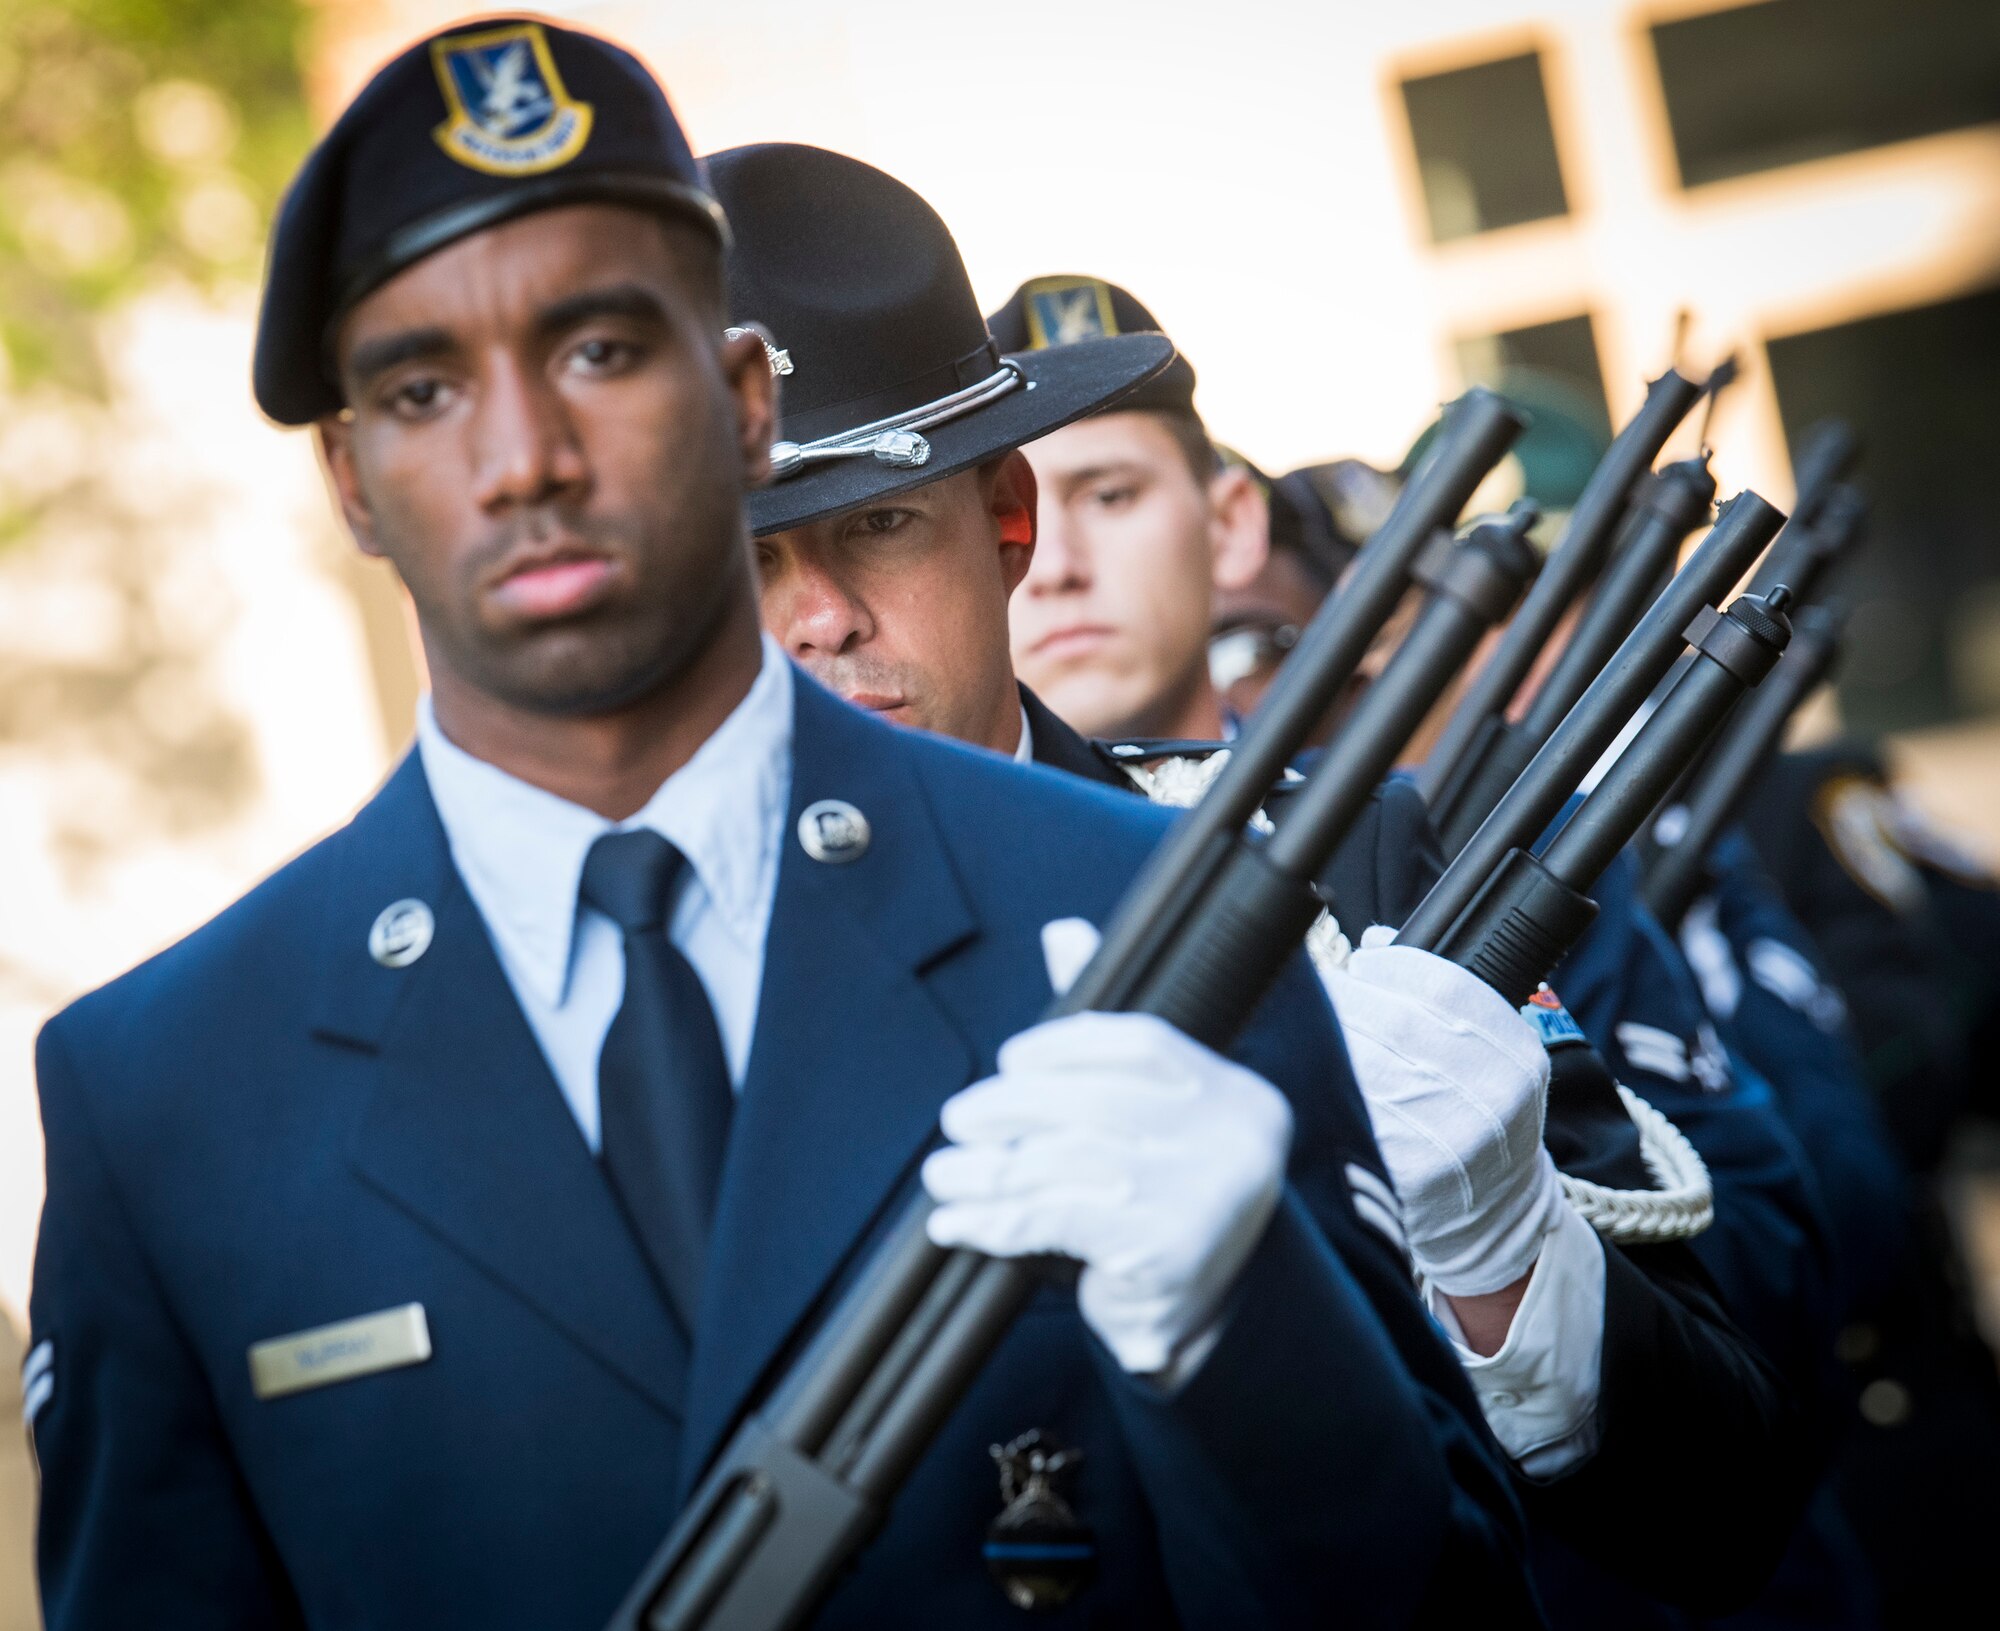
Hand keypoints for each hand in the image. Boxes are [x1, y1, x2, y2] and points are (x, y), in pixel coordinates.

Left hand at [923, 1010, 1292, 1375]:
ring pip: (1066, 1162)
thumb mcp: (1149, 1114)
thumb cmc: (1161, 1203)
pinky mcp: (1162, 1253)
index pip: (1143, 1045)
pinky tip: (959, 1224)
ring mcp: (1203, 1199)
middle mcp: (1233, 1140)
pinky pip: (1055, 1218)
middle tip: (959, 1121)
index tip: (1011, 1060)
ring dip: (987, 1171)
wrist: (1200, 1326)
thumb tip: (1062, 933)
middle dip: (1011, 1107)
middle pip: (1096, 1101)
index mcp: (1235, 1096)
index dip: (1064, 1045)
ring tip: (945, 1177)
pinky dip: (994, 1219)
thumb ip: (1106, 1036)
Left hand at [1321, 927, 1563, 1296]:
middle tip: (1321, 996)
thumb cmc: (1477, 1118)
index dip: (1390, 967)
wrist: (1491, 1215)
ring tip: (1308, 1035)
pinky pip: (1350, 1115)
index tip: (1361, 965)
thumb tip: (1375, 941)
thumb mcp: (1487, 1054)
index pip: (1443, 984)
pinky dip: (1322, 1092)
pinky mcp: (1407, 1176)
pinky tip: (1312, 1082)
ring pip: (1364, 1064)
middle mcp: (1492, 1096)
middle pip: (1395, 1021)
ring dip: (1324, 1042)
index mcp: (1515, 1055)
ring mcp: (1452, 1139)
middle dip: (1347, 1002)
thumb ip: (1443, 995)